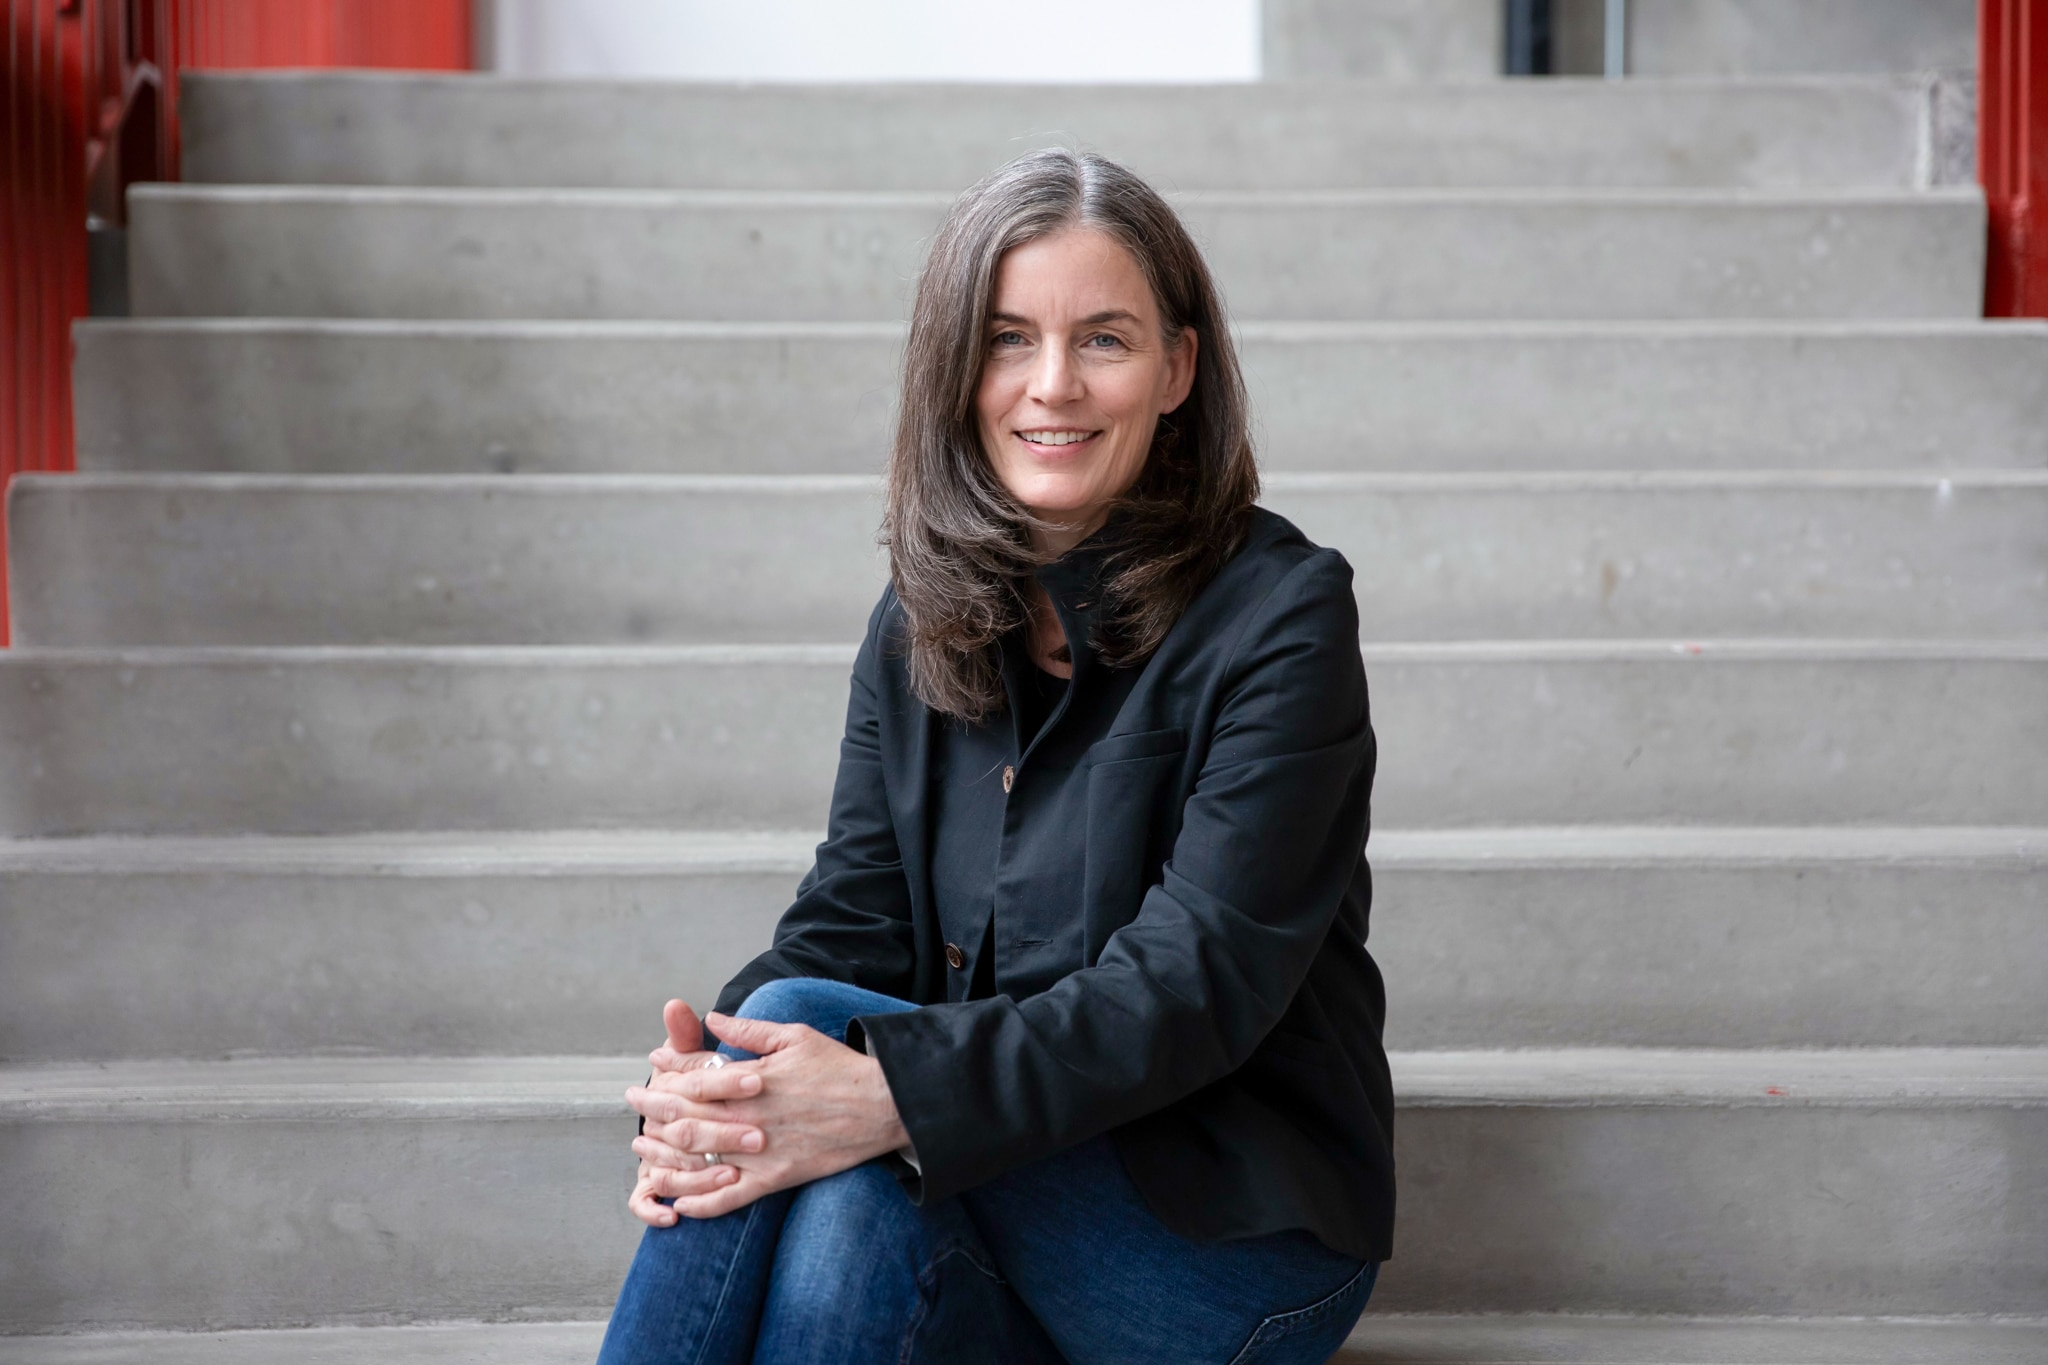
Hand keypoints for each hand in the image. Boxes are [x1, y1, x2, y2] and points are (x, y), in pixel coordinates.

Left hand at [627, 1011, 909, 1220]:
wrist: (881, 1106)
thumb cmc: (838, 1066)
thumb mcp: (794, 1036)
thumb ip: (749, 1031)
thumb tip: (712, 1018)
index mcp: (753, 1080)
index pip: (696, 1077)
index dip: (669, 1070)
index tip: (651, 1064)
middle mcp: (750, 1117)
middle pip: (687, 1116)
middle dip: (653, 1108)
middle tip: (633, 1101)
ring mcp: (761, 1152)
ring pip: (699, 1159)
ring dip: (664, 1156)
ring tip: (643, 1152)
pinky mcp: (776, 1179)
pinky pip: (730, 1198)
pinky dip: (702, 1203)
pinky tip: (680, 1203)